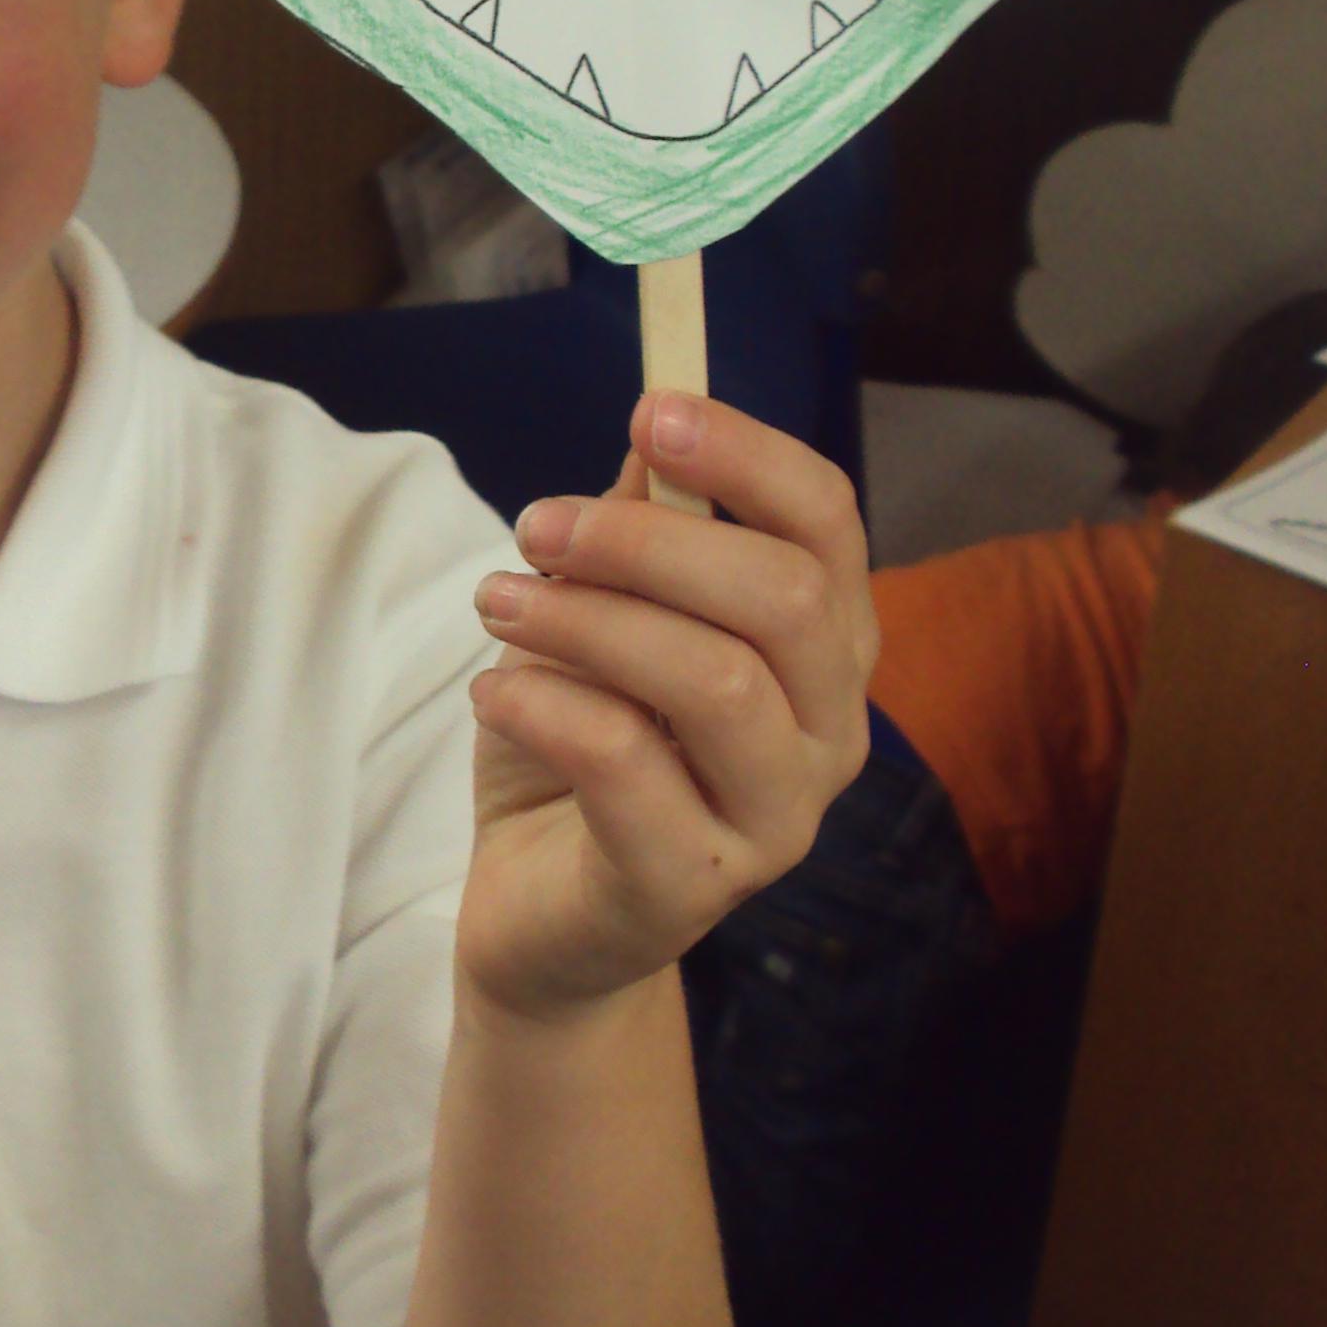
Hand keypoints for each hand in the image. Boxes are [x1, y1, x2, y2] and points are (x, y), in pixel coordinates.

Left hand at [458, 391, 876, 1022]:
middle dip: (646, 541)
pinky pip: (626, 765)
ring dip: (585, 619)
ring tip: (496, 606)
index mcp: (824, 647)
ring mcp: (776, 821)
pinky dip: (544, 705)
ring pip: (714, 679)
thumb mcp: (604, 617)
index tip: (650, 412)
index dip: (747, 455)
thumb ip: (640, 531)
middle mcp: (829, 733)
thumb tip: (652, 435)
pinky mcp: (694, 887)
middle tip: (536, 528)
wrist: (541, 914)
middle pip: (781, 596)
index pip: (828, 524)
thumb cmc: (582, 748)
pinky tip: (497, 694)